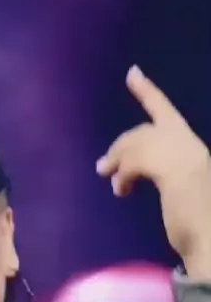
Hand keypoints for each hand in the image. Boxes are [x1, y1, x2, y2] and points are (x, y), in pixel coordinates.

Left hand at [97, 66, 210, 274]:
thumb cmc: (197, 228)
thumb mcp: (178, 196)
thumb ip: (164, 179)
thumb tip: (129, 178)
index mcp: (194, 151)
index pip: (166, 113)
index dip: (148, 93)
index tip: (131, 73)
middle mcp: (191, 146)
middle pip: (147, 129)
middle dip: (123, 145)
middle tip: (104, 165)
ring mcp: (184, 155)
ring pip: (139, 143)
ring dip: (119, 160)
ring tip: (110, 177)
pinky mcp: (173, 168)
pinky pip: (136, 160)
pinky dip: (124, 174)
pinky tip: (121, 189)